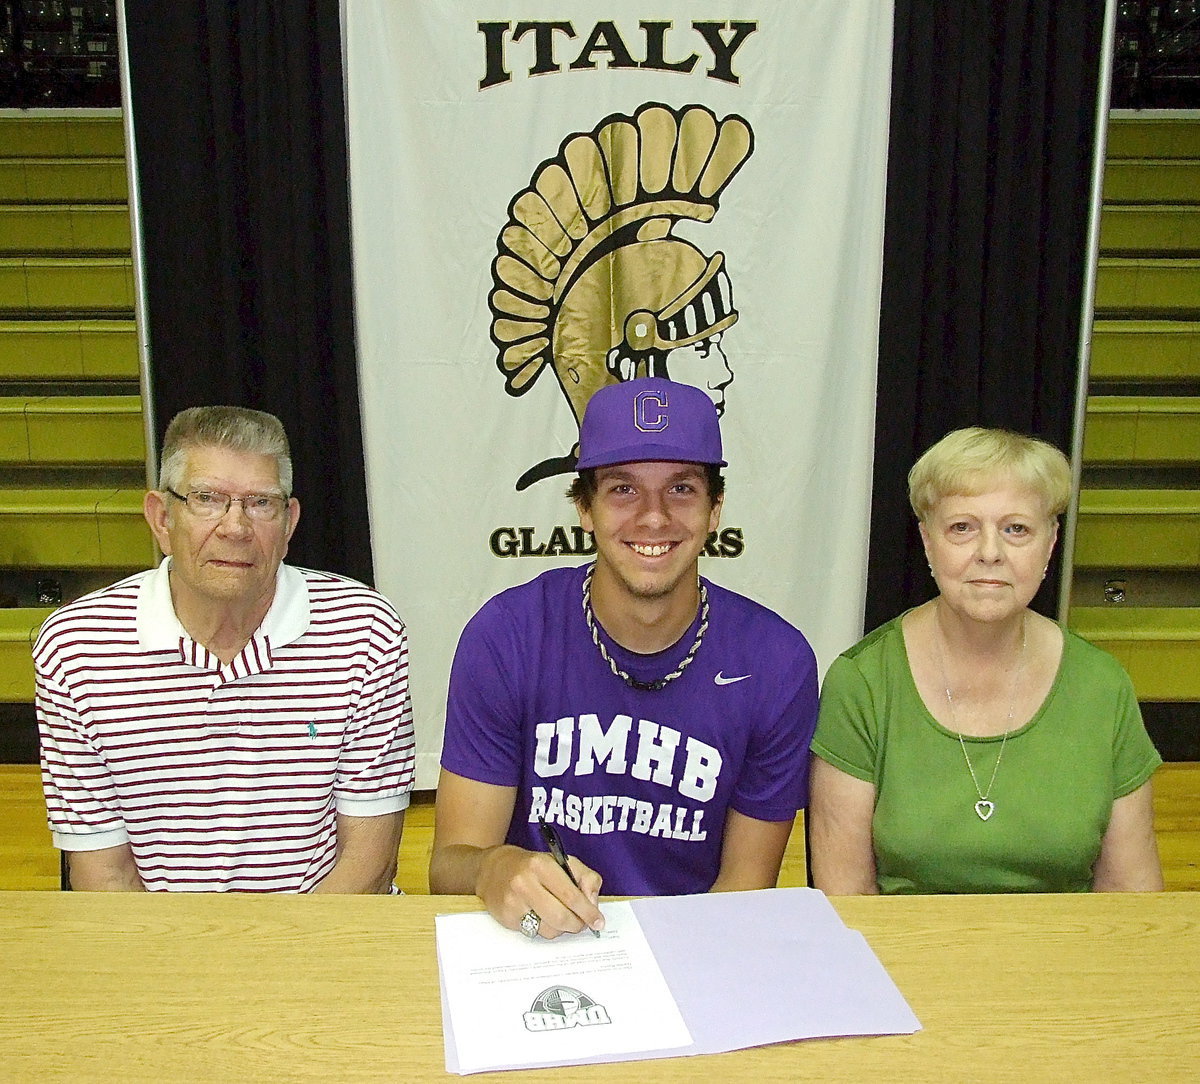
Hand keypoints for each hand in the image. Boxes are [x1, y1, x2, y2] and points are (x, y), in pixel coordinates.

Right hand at [476, 845, 603, 938]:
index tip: (598, 921)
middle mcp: (525, 883)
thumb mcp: (561, 861)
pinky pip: (534, 933)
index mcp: (541, 865)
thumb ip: (585, 877)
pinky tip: (539, 915)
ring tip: (558, 915)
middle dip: (576, 924)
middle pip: (560, 916)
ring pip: (549, 929)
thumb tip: (593, 903)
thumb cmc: (532, 866)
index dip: (588, 911)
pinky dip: (543, 928)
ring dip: (560, 928)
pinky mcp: (506, 918)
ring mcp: (513, 902)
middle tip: (581, 923)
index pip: (570, 895)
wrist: (493, 869)